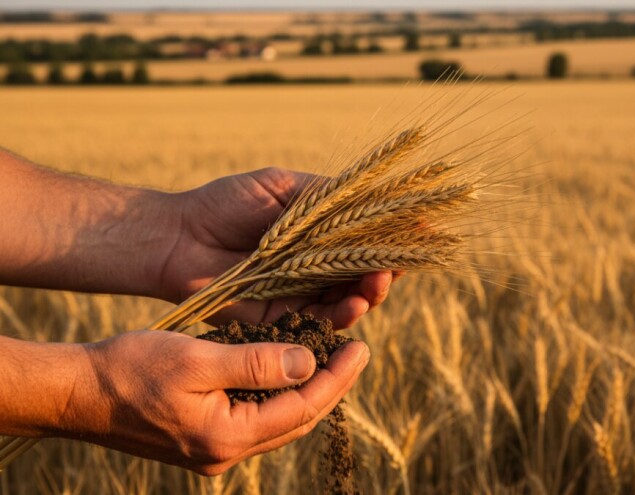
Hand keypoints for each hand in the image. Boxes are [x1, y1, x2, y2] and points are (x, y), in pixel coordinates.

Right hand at [58, 329, 369, 474]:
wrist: (78, 393)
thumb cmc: (131, 369)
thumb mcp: (198, 358)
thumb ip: (257, 363)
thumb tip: (309, 362)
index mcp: (228, 436)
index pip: (304, 408)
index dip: (338, 377)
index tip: (362, 346)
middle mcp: (226, 453)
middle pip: (298, 420)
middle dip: (331, 385)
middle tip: (356, 350)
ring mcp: (214, 451)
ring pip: (280, 422)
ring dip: (308, 391)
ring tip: (332, 357)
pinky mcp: (204, 440)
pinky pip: (258, 420)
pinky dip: (279, 396)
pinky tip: (289, 371)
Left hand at [157, 167, 394, 327]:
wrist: (176, 238)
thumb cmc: (226, 203)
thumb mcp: (283, 186)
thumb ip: (328, 196)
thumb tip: (378, 196)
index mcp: (321, 234)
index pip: (368, 238)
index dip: (395, 237)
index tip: (421, 230)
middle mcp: (318, 266)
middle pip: (367, 273)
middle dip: (387, 269)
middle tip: (397, 263)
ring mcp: (304, 293)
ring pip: (351, 300)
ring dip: (371, 293)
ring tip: (377, 282)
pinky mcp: (285, 319)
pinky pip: (322, 322)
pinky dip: (342, 315)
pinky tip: (353, 304)